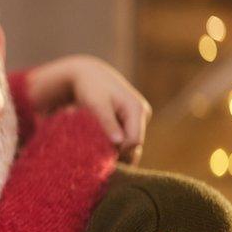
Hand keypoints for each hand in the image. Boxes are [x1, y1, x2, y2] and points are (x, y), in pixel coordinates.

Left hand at [27, 54, 151, 164]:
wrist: (88, 74)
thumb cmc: (90, 88)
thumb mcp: (96, 104)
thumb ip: (108, 123)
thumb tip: (119, 143)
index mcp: (137, 109)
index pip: (134, 141)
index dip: (118, 151)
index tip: (98, 154)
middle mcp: (142, 113)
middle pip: (134, 145)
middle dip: (117, 153)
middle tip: (96, 157)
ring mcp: (138, 117)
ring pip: (130, 143)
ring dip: (115, 149)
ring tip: (96, 150)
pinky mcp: (131, 120)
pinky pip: (125, 137)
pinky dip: (114, 143)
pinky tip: (100, 144)